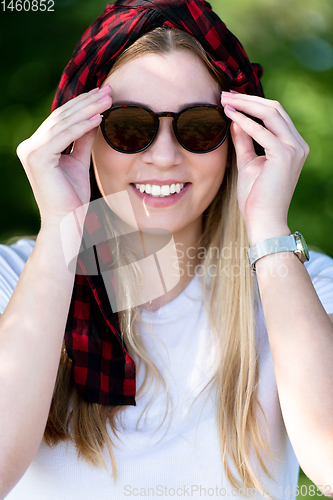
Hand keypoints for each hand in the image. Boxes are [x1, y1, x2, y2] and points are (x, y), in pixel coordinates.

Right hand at [16, 85, 112, 227]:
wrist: (67, 221)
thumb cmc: (73, 196)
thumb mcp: (79, 161)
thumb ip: (83, 139)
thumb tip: (94, 117)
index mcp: (37, 146)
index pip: (61, 119)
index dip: (83, 105)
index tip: (104, 94)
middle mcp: (30, 145)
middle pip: (62, 117)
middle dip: (87, 102)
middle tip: (108, 90)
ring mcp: (30, 151)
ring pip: (63, 124)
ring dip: (88, 110)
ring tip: (108, 100)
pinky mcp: (37, 158)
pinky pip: (64, 136)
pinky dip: (82, 126)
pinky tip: (99, 118)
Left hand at [221, 92, 308, 244]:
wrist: (264, 220)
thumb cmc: (256, 197)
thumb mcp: (249, 163)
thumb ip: (244, 141)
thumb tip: (236, 120)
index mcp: (293, 146)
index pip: (275, 115)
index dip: (252, 103)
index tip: (230, 99)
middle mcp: (298, 145)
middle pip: (274, 108)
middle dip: (248, 98)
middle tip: (224, 94)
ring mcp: (294, 149)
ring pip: (271, 112)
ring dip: (245, 104)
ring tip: (224, 100)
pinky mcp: (284, 155)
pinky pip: (262, 130)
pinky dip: (245, 120)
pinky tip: (229, 115)